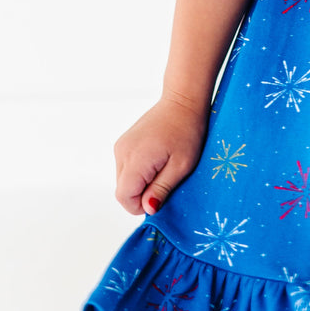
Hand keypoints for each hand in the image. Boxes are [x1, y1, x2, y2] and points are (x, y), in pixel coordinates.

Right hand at [113, 95, 207, 215]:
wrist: (183, 100)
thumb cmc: (188, 131)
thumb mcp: (181, 165)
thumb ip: (161, 189)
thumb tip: (147, 209)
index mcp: (135, 160)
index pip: (124, 197)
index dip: (140, 205)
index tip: (160, 197)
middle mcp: (122, 152)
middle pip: (123, 189)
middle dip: (142, 193)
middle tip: (167, 179)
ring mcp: (121, 146)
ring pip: (125, 178)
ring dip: (142, 181)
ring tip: (164, 166)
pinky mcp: (125, 142)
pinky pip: (127, 166)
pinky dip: (140, 170)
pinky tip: (158, 158)